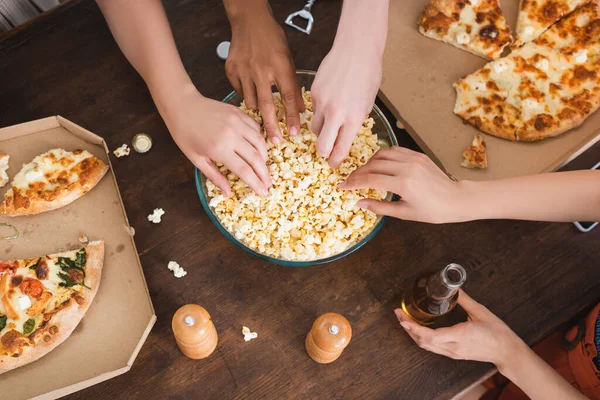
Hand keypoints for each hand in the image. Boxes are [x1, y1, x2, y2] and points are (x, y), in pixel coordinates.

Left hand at [157, 85, 270, 196]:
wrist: (182, 105)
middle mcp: (231, 135)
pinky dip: (259, 139)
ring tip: (263, 167)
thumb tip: (228, 192)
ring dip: (265, 157)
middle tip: (269, 184)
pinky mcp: (238, 112)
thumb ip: (215, 176)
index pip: (245, 170)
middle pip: (256, 158)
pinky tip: (256, 147)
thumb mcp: (196, 159)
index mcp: (219, 149)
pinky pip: (256, 128)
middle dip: (265, 174)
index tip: (263, 192)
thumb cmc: (185, 135)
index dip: (256, 183)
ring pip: (260, 142)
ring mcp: (237, 122)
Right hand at [225, 2, 302, 143]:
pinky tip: (250, 89)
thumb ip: (293, 84)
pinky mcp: (231, 70)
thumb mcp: (289, 59)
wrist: (249, 20)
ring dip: (258, 109)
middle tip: (275, 142)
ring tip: (262, 111)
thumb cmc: (272, 38)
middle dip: (272, 126)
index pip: (289, 97)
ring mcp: (244, 70)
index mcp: (280, 66)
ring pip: (250, 102)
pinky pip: (240, 92)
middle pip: (267, 105)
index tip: (295, 132)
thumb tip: (302, 109)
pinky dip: (246, 95)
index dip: (293, 117)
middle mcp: (261, 69)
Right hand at [311, 43, 381, 167]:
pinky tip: (329, 98)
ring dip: (321, 129)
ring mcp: (322, 103)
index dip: (335, 160)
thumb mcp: (367, 103)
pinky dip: (319, 109)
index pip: (340, 149)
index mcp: (354, 119)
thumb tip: (343, 136)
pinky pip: (313, 109)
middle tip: (326, 150)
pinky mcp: (313, 92)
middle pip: (321, 145)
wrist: (357, 49)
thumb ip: (355, 121)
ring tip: (330, 120)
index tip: (333, 164)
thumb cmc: (368, 74)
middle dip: (323, 151)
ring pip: (314, 127)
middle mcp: (336, 114)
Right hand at [339, 147, 467, 223]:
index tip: (341, 186)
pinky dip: (383, 156)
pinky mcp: (418, 155)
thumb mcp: (404, 213)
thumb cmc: (432, 211)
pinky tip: (379, 164)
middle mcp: (407, 167)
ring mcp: (413, 158)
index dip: (353, 182)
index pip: (370, 179)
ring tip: (363, 172)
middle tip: (349, 181)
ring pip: (382, 153)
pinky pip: (395, 150)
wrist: (456, 199)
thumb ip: (379, 206)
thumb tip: (359, 203)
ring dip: (369, 162)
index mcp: (403, 184)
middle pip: (373, 165)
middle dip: (358, 173)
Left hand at [395, 290, 524, 371]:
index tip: (403, 318)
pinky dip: (422, 338)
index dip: (414, 328)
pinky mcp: (454, 354)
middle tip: (399, 314)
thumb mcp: (480, 311)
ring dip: (413, 334)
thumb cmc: (497, 332)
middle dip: (408, 328)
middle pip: (423, 342)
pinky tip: (418, 329)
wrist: (507, 352)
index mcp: (459, 336)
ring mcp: (453, 352)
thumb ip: (464, 299)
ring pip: (426, 347)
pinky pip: (433, 348)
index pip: (431, 336)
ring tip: (404, 320)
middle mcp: (453, 347)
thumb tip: (453, 287)